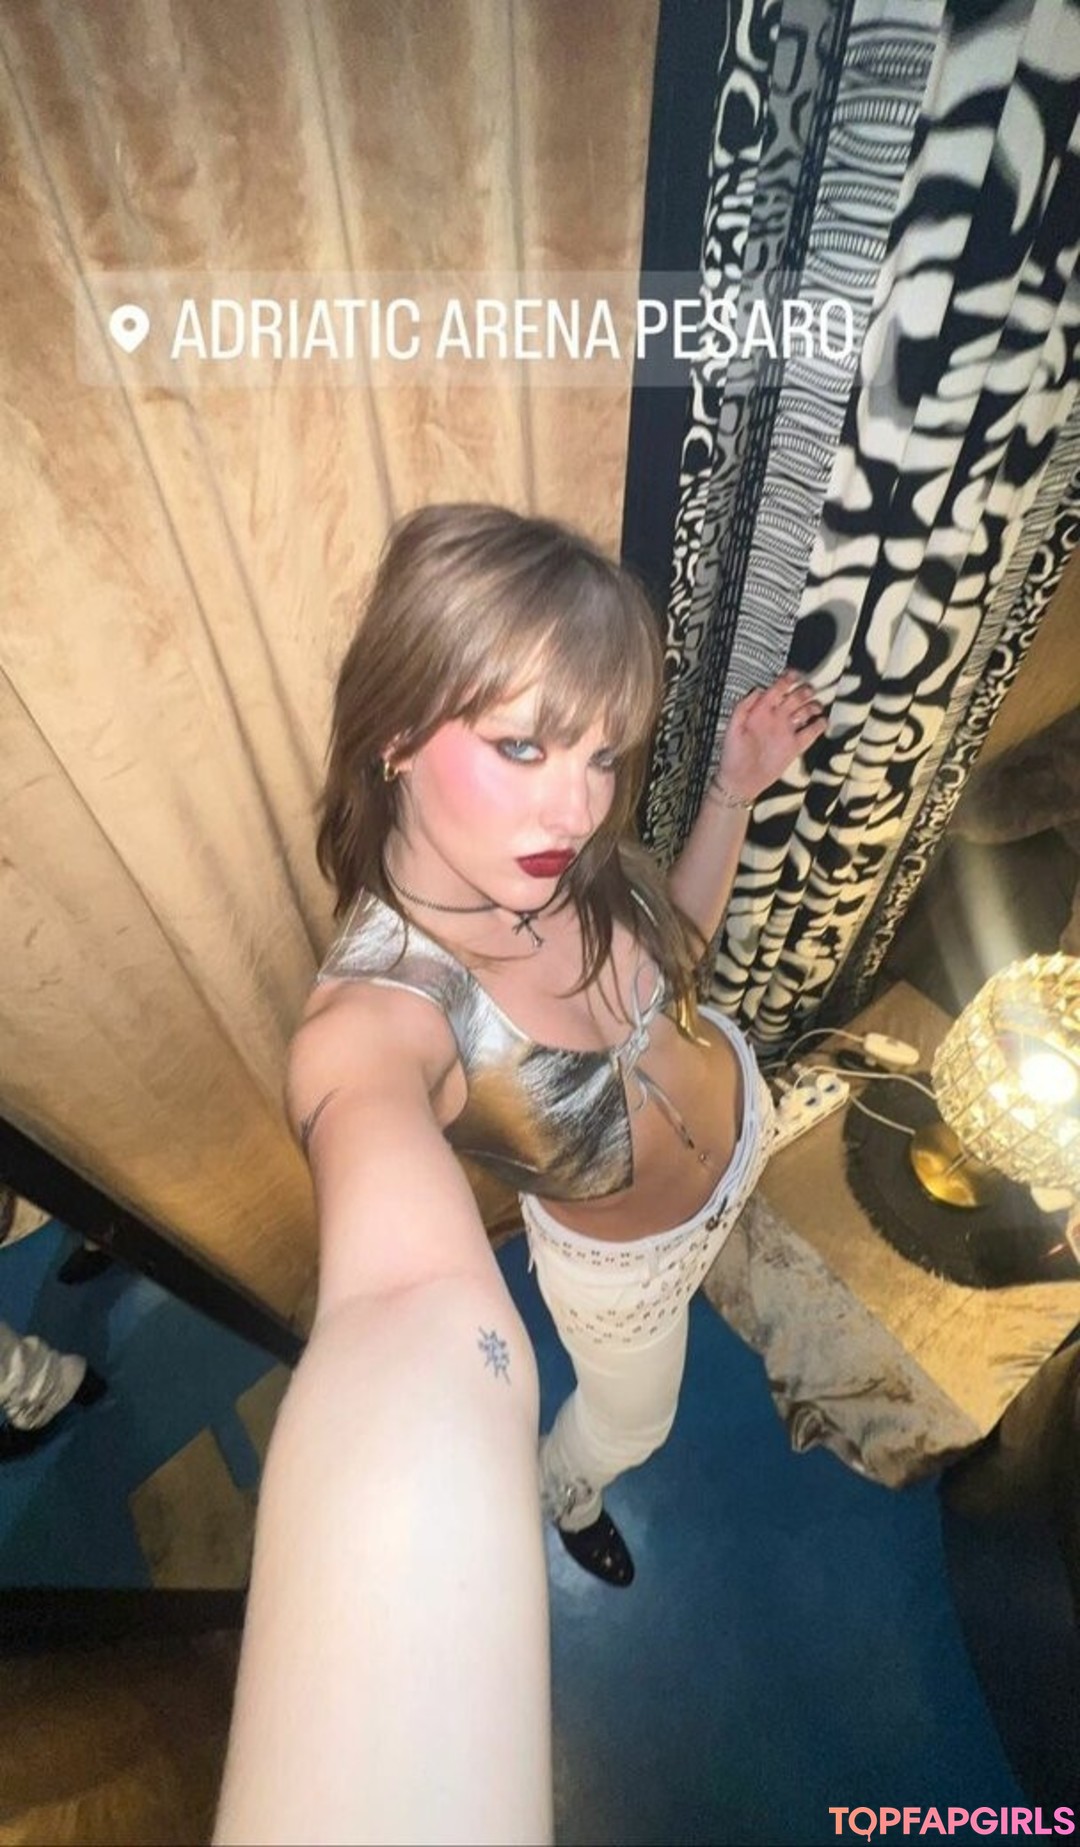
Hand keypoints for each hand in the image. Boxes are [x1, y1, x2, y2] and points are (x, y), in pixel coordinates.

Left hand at [713, 670, 825, 803]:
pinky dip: (819, 726)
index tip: (795, 675)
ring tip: (816, 707)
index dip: (787, 680)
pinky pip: (810, 733)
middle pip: (795, 698)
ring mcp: (786, 731)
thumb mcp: (733, 729)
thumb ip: (743, 707)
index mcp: (761, 711)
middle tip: (809, 690)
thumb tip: (758, 689)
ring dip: (813, 706)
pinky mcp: (794, 746)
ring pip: (805, 712)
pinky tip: (822, 722)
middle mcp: (776, 718)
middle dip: (804, 691)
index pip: (777, 689)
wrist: (741, 781)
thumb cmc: (733, 755)